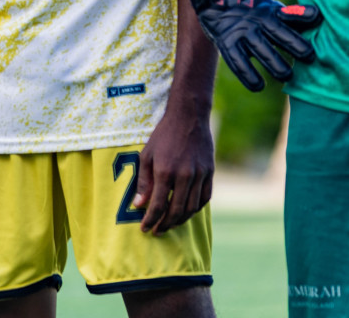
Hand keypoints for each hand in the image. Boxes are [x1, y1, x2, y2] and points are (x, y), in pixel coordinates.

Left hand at [134, 104, 213, 234]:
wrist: (188, 117)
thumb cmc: (163, 136)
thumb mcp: (146, 155)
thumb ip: (144, 182)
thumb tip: (138, 206)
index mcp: (165, 172)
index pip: (157, 206)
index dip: (150, 221)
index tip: (144, 229)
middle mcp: (184, 176)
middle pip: (176, 211)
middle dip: (165, 225)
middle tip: (157, 231)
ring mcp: (200, 175)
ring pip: (192, 208)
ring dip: (180, 220)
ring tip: (170, 224)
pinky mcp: (210, 173)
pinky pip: (205, 199)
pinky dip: (196, 209)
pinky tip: (186, 212)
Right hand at [182, 0, 321, 91]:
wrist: (219, 2)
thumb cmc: (256, 11)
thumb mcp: (274, 9)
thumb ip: (295, 15)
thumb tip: (318, 15)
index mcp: (268, 15)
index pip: (285, 28)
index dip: (298, 41)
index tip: (311, 55)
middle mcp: (254, 23)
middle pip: (274, 38)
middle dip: (288, 53)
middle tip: (300, 68)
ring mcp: (240, 34)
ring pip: (258, 50)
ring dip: (272, 65)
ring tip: (286, 77)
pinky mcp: (226, 44)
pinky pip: (237, 62)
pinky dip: (247, 75)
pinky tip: (258, 87)